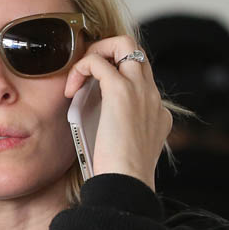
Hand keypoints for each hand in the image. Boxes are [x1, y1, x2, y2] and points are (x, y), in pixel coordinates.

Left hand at [65, 37, 171, 189]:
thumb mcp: (122, 154)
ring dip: (96, 52)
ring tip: (77, 77)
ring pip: (123, 44)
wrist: (126, 185)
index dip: (116, 78)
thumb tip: (98, 133)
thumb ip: (116, 137)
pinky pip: (98, 60)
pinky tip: (70, 90)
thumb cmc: (119, 179)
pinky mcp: (122, 92)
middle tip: (85, 75)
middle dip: (108, 54)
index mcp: (158, 115)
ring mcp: (141, 91)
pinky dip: (81, 67)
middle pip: (136, 54)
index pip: (142, 80)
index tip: (93, 95)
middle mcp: (153, 98)